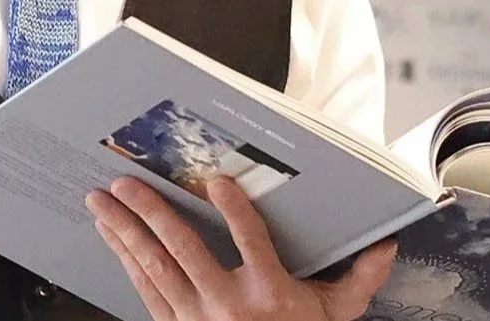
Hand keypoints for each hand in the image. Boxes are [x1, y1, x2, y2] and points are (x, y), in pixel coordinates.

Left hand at [85, 176, 395, 320]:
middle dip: (149, 213)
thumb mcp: (335, 317)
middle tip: (124, 182)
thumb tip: (388, 245)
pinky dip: (126, 263)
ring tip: (101, 203)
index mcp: (271, 297)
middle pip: (183, 251)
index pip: (252, 243)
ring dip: (125, 232)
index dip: (234, 211)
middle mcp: (228, 308)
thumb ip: (358, 281)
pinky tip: (112, 239)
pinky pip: (147, 293)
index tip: (218, 181)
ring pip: (155, 269)